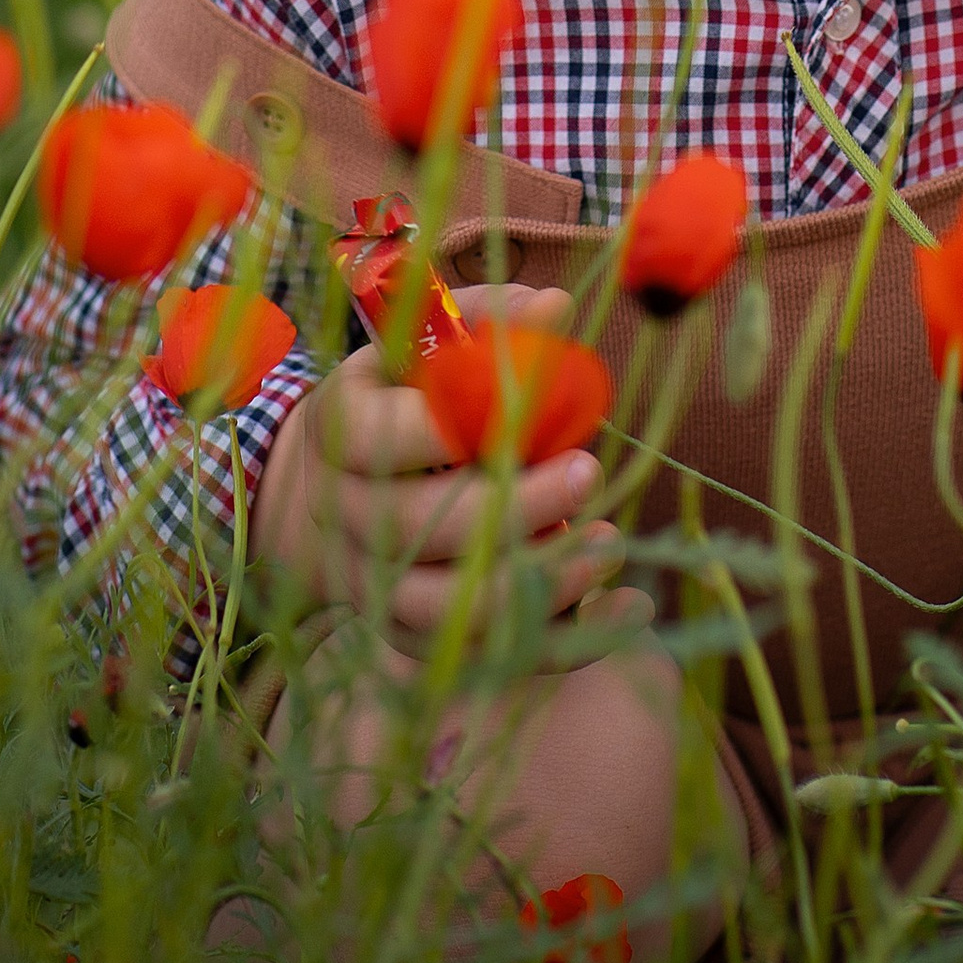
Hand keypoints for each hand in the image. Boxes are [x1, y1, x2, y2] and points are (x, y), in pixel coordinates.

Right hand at [248, 281, 647, 661]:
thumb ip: (493, 323)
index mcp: (340, 427)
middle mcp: (343, 514)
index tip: (523, 411)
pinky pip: (477, 655)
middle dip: (512, 506)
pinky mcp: (407, 633)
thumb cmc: (407, 397)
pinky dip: (556, 641)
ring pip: (444, 607)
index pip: (378, 437)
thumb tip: (559, 307)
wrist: (338, 490)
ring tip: (605, 542)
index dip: (447, 431)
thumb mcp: (434, 347)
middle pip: (417, 527)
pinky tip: (623, 609)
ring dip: (534, 581)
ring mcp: (372, 583)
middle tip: (587, 472)